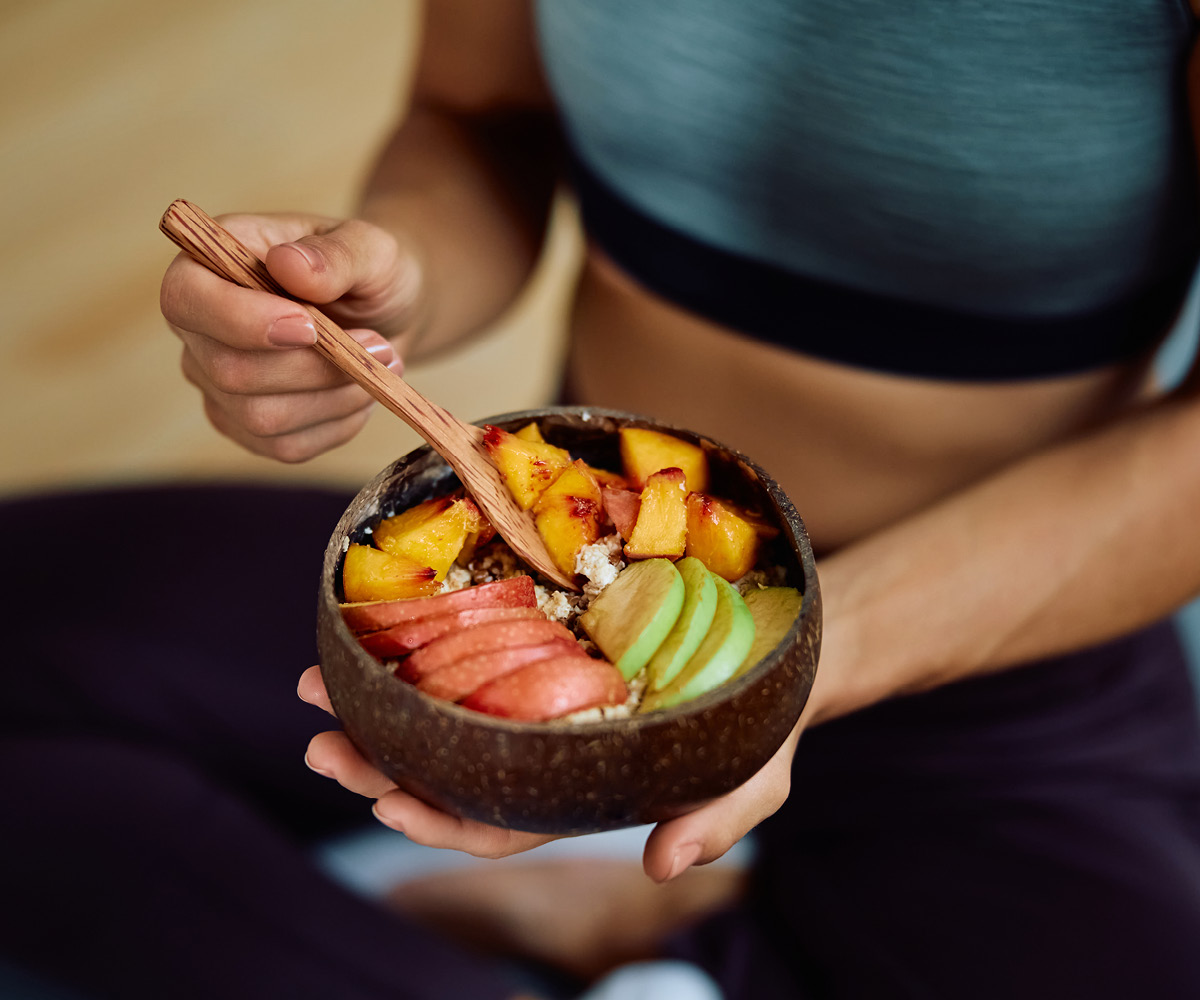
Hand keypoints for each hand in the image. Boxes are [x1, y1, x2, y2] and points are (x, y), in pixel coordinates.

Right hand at [160, 212, 422, 461]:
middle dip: (313, 368)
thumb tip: (291, 264)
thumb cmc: (368, 274)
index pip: (186, 299)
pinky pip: (286, 446)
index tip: (309, 325)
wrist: (386, 318)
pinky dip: (337, 424)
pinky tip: (358, 393)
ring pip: (261, 417)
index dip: (241, 320)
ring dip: (334, 397)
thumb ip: (337, 253)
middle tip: (378, 346)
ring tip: (377, 366)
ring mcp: (216, 383)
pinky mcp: (245, 427)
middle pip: (229, 371)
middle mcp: (198, 328)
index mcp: (208, 264)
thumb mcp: (371, 249)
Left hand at [298, 664, 802, 875]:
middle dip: (380, 766)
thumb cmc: (760, 721)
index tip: (387, 802)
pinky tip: (377, 629)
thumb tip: (662, 865)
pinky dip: (420, 646)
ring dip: (378, 704)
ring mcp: (539, 699)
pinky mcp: (542, 645)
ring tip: (317, 680)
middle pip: (451, 772)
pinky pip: (470, 652)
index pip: (502, 822)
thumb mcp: (753, 775)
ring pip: (444, 715)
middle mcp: (547, 750)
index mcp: (582, 790)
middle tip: (319, 744)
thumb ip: (715, 820)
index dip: (442, 819)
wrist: (769, 648)